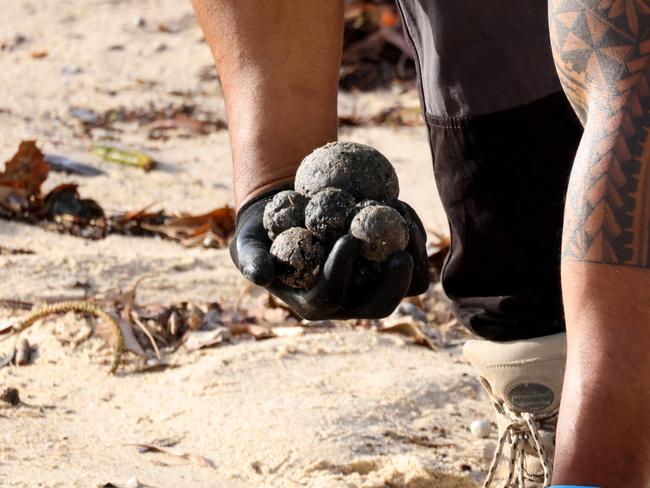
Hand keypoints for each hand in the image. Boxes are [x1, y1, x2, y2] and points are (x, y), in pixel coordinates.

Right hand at [230, 188, 428, 319]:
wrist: (289, 213)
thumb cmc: (265, 230)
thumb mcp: (247, 242)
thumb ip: (250, 258)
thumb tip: (260, 276)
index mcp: (313, 301)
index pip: (330, 297)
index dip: (340, 272)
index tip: (347, 239)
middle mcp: (347, 301)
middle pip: (379, 305)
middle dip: (394, 284)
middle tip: (401, 252)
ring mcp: (371, 284)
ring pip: (406, 285)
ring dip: (414, 255)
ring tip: (404, 216)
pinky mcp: (388, 265)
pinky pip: (413, 258)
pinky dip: (412, 233)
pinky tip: (403, 206)